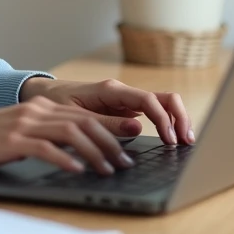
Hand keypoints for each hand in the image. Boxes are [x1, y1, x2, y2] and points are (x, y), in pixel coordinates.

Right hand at [0, 97, 137, 175]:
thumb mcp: (22, 130)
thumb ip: (47, 132)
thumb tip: (78, 148)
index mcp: (41, 107)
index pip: (85, 114)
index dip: (110, 127)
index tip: (129, 143)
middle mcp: (36, 111)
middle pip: (84, 122)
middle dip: (110, 142)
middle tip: (125, 161)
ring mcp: (24, 124)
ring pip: (71, 133)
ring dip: (94, 151)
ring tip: (108, 168)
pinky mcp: (12, 140)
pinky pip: (45, 148)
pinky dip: (65, 159)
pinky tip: (77, 170)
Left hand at [19, 77, 191, 145]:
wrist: (46, 97)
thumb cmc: (58, 103)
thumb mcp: (76, 115)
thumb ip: (106, 121)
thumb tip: (137, 126)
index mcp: (112, 90)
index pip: (148, 100)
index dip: (163, 119)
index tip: (170, 139)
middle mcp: (124, 93)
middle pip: (164, 98)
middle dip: (179, 117)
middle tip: (187, 142)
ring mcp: (128, 100)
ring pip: (163, 105)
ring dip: (177, 121)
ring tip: (185, 142)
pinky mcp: (127, 109)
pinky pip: (155, 113)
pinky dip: (167, 124)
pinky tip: (172, 140)